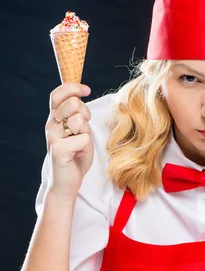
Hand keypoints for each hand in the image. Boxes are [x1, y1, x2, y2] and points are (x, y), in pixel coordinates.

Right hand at [45, 83, 93, 198]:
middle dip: (85, 113)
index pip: (58, 94)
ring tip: (80, 143)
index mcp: (55, 118)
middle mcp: (51, 125)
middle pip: (72, 103)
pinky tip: (78, 154)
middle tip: (83, 129)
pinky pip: (83, 137)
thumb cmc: (76, 156)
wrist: (67, 182)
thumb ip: (79, 115)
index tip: (87, 90)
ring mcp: (53, 137)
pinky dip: (86, 146)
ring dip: (86, 132)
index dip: (73, 87)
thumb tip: (82, 94)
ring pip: (78, 120)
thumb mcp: (79, 131)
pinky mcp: (58, 149)